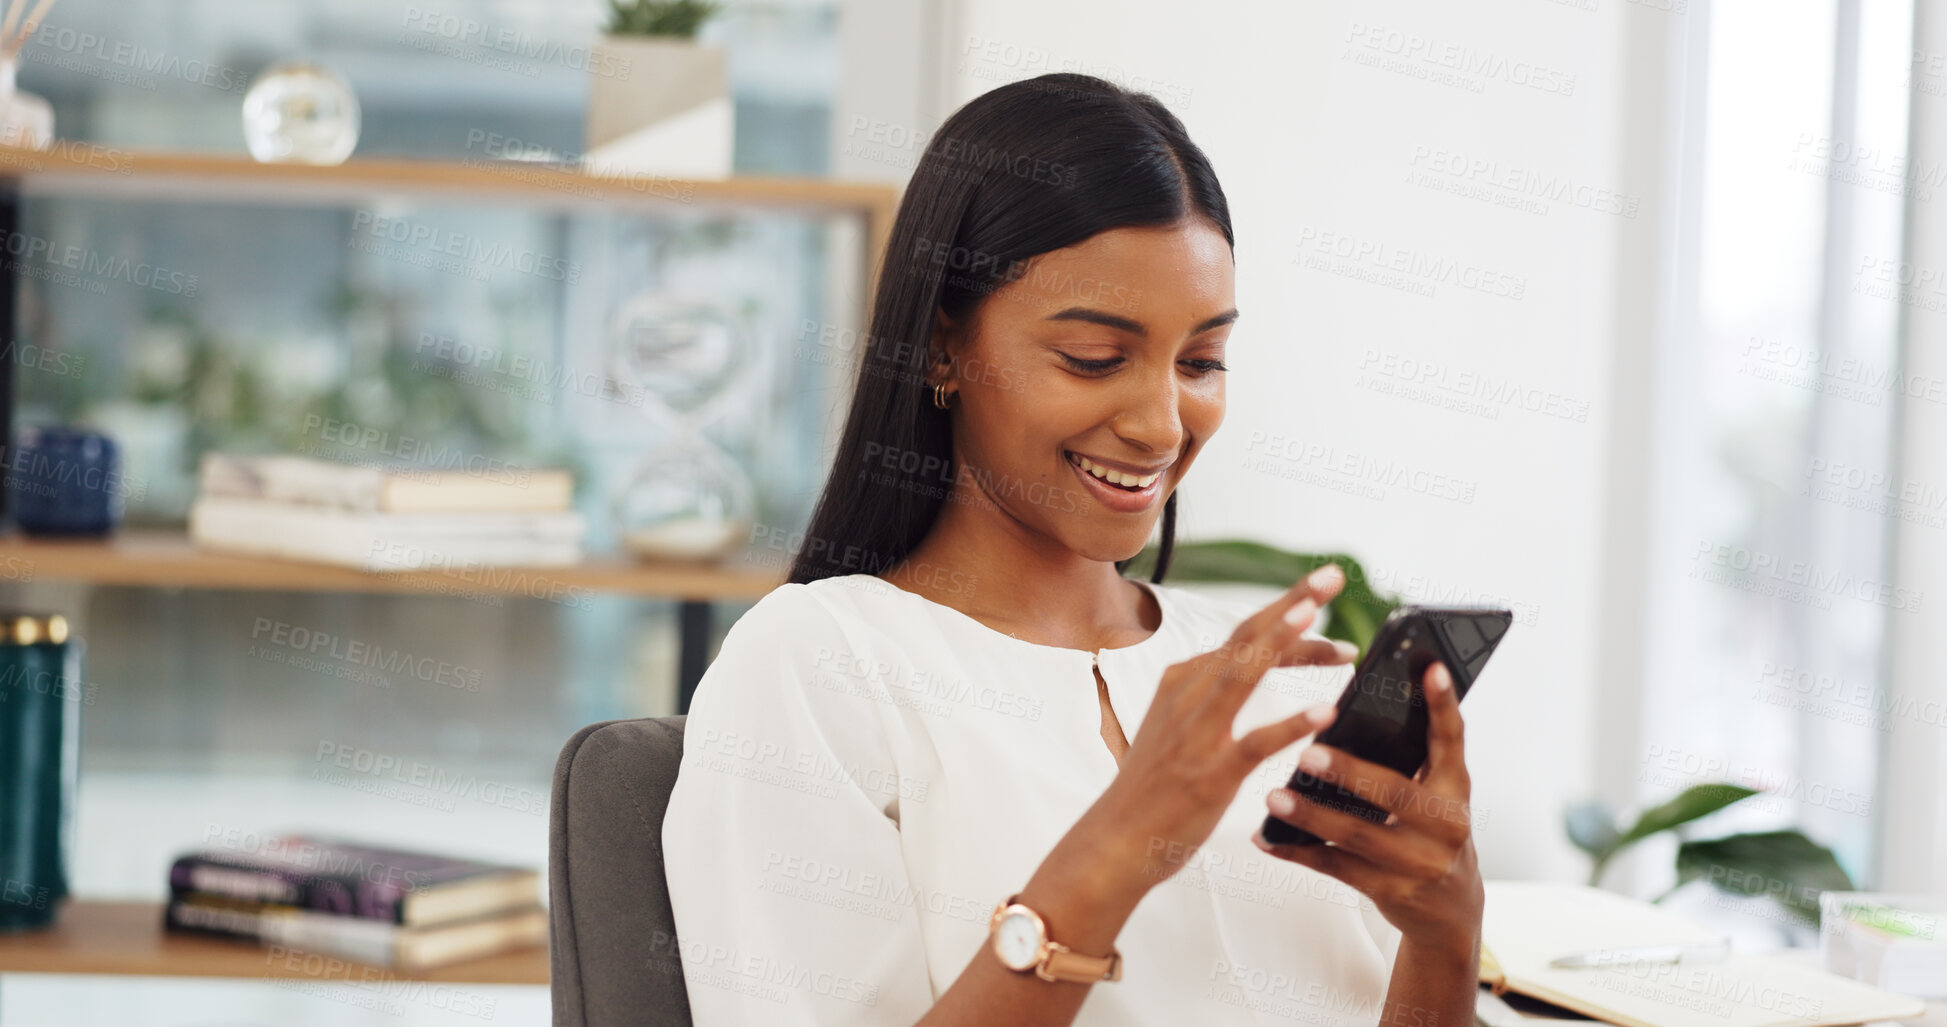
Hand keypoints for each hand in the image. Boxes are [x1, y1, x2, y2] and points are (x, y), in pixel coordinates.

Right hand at [1083, 565, 1358, 894]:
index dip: (1288, 614)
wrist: (1114, 841)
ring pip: (1244, 673)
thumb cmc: (1151, 789)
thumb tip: (1243, 667)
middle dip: (1292, 602)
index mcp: (1184, 680)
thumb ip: (1207, 693)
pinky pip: (1255, 742)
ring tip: (1317, 614)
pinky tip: (1326, 712)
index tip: (1325, 600)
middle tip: (1334, 575)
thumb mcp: (1176, 724)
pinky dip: (1291, 724)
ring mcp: (1198, 732)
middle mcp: (1189, 695)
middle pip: (1247, 637)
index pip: (1245, 636)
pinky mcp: (1210, 773)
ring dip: (1282, 640)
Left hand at [1252, 660, 1484, 948]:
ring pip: (1359, 836)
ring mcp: (1419, 862)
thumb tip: (1351, 709)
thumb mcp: (1436, 792)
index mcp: (1455, 786)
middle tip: (1306, 753)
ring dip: (1311, 816)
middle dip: (1349, 772)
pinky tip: (1265, 838)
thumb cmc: (1432, 832)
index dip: (1443, 703)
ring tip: (1273, 797)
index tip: (1429, 668)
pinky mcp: (1390, 891)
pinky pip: (1336, 868)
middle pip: (1395, 793)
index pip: (1453, 738)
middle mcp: (1445, 824)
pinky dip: (1296, 852)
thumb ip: (1411, 758)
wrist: (1451, 909)